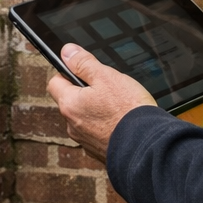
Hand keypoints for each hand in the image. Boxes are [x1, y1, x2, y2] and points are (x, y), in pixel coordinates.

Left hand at [46, 44, 156, 162]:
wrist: (147, 145)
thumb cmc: (128, 111)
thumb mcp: (106, 76)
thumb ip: (83, 63)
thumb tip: (67, 52)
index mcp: (69, 104)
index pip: (55, 82)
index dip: (68, 73)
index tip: (84, 72)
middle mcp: (72, 125)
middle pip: (70, 101)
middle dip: (85, 92)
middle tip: (107, 89)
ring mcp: (84, 140)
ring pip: (84, 117)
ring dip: (95, 110)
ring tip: (117, 106)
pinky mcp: (98, 151)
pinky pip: (96, 133)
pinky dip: (105, 126)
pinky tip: (121, 122)